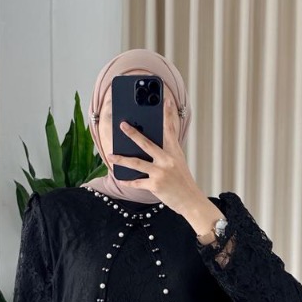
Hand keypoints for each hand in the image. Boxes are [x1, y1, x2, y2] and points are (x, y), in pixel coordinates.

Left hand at [108, 95, 204, 214]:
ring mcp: (161, 172)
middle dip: (133, 134)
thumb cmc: (183, 181)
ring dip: (121, 159)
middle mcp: (167, 160)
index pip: (171, 129)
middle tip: (123, 125)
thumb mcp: (178, 163)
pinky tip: (120, 178)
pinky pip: (137, 182)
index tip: (166, 101)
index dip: (169, 114)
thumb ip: (165, 154)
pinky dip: (127, 180)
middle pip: (147, 143)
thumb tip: (146, 148)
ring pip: (136, 163)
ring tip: (110, 155)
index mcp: (174, 152)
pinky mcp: (155, 185)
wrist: (191, 201)